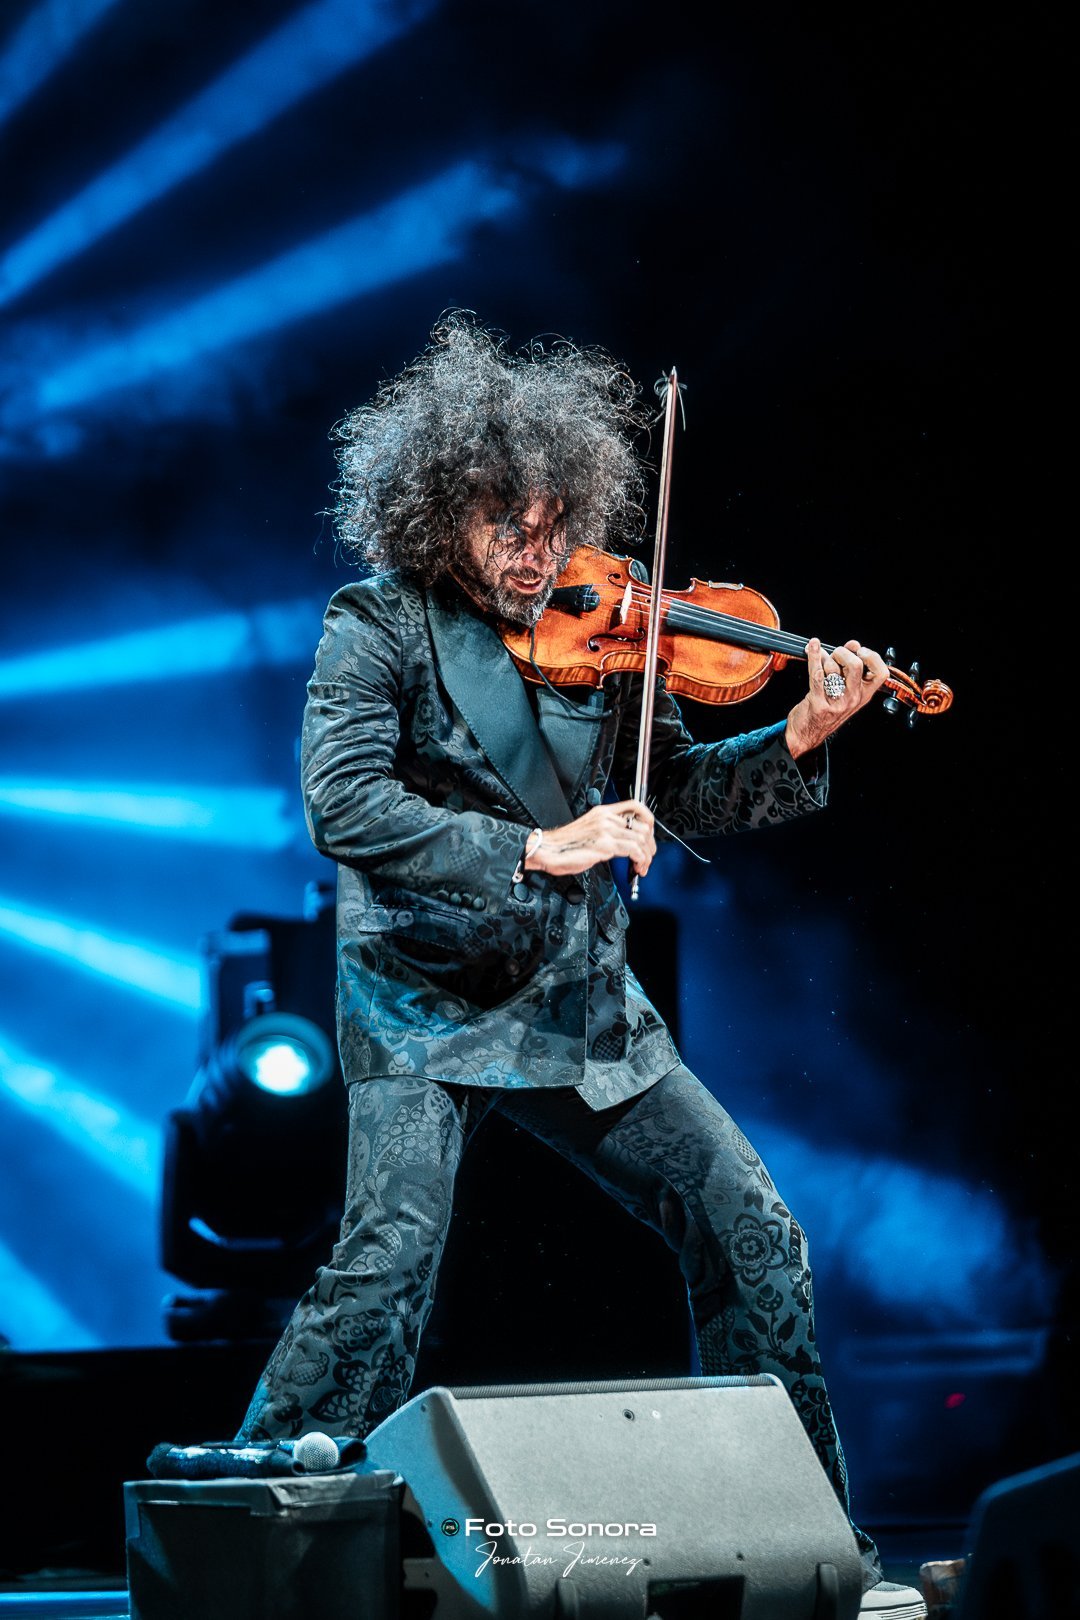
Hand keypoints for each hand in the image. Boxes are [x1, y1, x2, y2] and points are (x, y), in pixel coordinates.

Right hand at [526, 799, 656, 878]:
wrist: (547, 850)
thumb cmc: (565, 845)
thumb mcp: (590, 830)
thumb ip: (608, 831)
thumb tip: (625, 841)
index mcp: (603, 812)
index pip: (635, 806)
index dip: (649, 819)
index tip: (650, 834)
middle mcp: (606, 818)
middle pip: (642, 825)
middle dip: (650, 845)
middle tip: (648, 857)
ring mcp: (606, 830)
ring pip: (641, 839)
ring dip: (647, 856)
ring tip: (642, 866)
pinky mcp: (604, 845)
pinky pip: (633, 850)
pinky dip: (640, 860)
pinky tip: (636, 867)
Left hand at [784, 638, 888, 757]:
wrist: (806, 734)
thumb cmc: (826, 708)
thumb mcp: (844, 691)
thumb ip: (849, 667)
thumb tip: (854, 644)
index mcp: (863, 695)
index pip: (881, 673)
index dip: (872, 657)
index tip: (859, 651)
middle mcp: (853, 699)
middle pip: (856, 665)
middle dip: (843, 652)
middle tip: (835, 654)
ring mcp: (836, 702)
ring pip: (833, 669)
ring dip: (823, 659)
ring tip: (820, 662)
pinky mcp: (818, 703)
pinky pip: (816, 675)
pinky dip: (813, 657)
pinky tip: (811, 648)